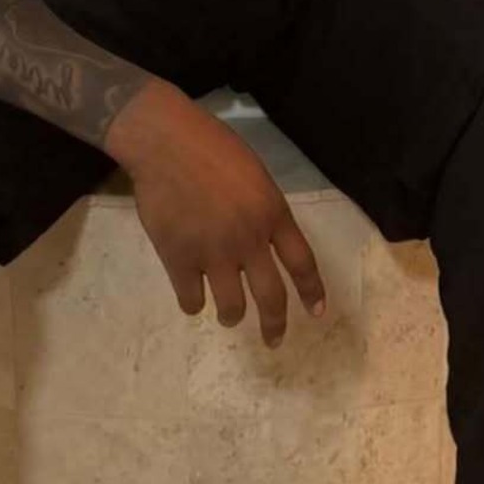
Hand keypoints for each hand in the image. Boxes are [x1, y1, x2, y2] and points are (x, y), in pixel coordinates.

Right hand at [106, 80, 325, 345]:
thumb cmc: (212, 146)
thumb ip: (264, 211)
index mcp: (272, 213)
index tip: (317, 312)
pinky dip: (193, 302)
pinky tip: (193, 296)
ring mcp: (213, 253)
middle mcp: (248, 239)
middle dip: (275, 325)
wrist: (166, 143)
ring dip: (232, 316)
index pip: (302, 262)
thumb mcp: (254, 174)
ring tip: (228, 316)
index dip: (312, 291)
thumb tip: (265, 243)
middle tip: (274, 340)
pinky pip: (192, 300)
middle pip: (272, 296)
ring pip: (232, 308)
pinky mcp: (179, 259)